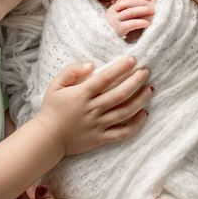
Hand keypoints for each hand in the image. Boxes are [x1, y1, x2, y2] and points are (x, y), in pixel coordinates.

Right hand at [36, 57, 151, 156]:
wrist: (47, 138)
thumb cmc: (51, 109)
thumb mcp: (54, 86)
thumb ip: (70, 71)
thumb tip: (90, 65)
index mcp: (81, 95)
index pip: (105, 78)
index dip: (120, 68)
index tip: (133, 59)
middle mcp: (92, 109)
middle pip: (119, 94)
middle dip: (135, 81)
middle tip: (146, 71)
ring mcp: (98, 125)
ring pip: (124, 112)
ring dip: (140, 100)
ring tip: (150, 89)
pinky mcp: (101, 138)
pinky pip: (122, 132)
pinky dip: (135, 124)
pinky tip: (144, 114)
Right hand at [105, 0, 155, 39]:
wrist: (109, 45)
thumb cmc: (120, 32)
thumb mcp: (123, 19)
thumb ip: (129, 10)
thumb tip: (146, 1)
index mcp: (113, 8)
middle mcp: (111, 12)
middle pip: (128, 3)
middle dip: (142, 2)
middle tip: (153, 4)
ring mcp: (114, 20)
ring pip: (130, 12)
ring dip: (143, 10)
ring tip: (153, 11)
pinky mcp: (118, 30)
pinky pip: (131, 24)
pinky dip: (140, 22)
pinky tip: (148, 24)